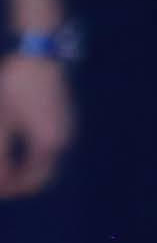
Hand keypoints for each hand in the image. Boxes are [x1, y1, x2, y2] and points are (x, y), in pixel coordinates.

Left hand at [0, 55, 68, 194]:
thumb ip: (2, 156)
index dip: (11, 189)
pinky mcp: (61, 118)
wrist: (38, 53)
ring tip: (3, 166)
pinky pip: (48, 148)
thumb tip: (1, 182)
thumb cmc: (16, 87)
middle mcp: (63, 139)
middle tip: (0, 182)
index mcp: (49, 143)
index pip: (32, 181)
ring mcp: (65, 127)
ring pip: (46, 162)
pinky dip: (31, 156)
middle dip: (19, 182)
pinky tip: (13, 148)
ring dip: (25, 169)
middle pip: (43, 175)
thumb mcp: (2, 124)